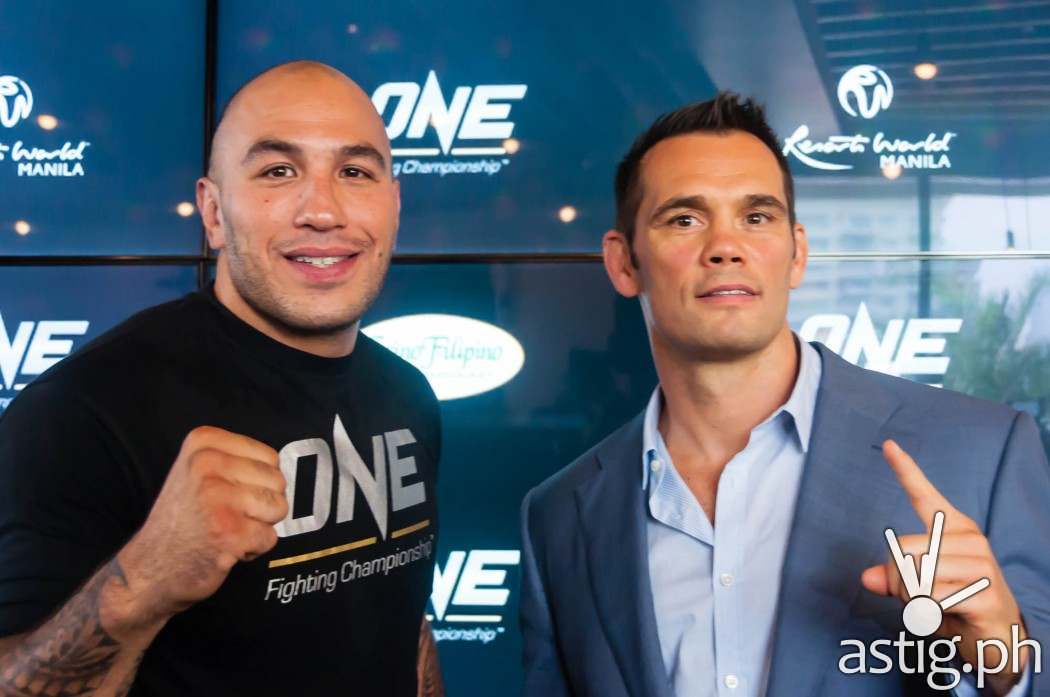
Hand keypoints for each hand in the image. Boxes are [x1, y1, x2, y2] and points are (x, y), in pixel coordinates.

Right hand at [117, 426, 287, 625]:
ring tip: (225, 530)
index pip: (270, 457)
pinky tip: (223, 548)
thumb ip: (238, 459)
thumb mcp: (198, 471)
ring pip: (279, 508)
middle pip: (278, 481)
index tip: (224, 495)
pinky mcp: (229, 532)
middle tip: (224, 517)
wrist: (147, 570)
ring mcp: (217, 499)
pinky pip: (271, 537)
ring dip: (258, 526)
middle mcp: (207, 464)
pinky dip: (253, 549)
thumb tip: (287, 464)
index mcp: (203, 442)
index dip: (256, 482)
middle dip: (260, 505)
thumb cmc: (183, 520)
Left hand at [861, 440, 1026, 694]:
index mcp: (955, 529)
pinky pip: (931, 598)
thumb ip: (894, 576)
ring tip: (937, 605)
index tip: (889, 445)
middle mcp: (970, 539)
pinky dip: (928, 613)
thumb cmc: (956, 604)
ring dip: (913, 599)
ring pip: (914, 576)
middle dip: (898, 581)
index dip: (906, 470)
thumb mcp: (920, 588)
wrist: (999, 638)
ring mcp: (981, 565)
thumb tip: (867, 577)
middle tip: (921, 596)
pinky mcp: (985, 593)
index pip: (925, 495)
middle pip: (902, 551)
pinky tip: (951, 615)